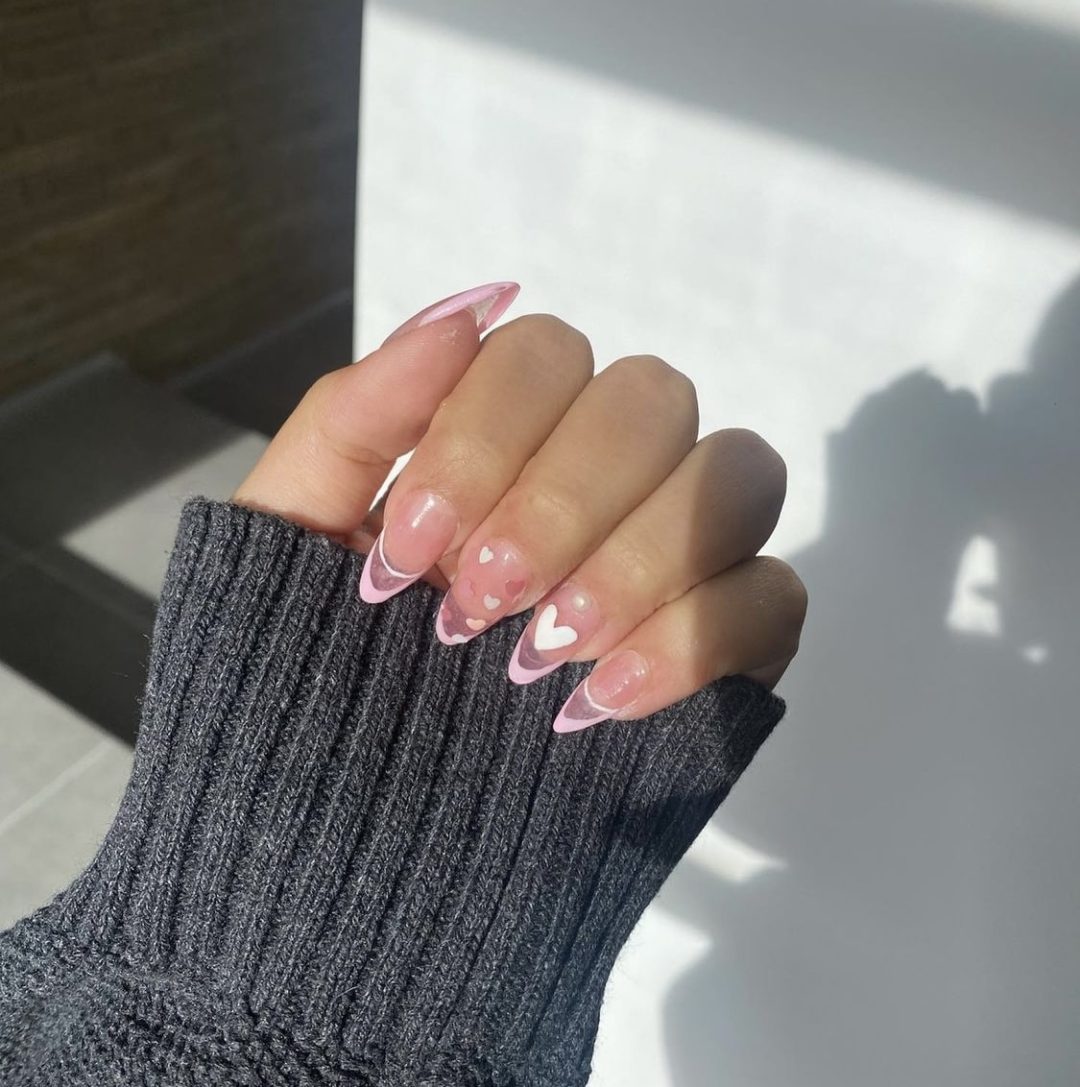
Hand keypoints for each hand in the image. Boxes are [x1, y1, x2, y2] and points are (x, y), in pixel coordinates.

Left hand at [234, 283, 805, 731]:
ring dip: (636, 559)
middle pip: (651, 399)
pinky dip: (694, 640)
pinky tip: (601, 702)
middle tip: (477, 607)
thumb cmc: (315, 667)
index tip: (411, 552)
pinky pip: (773, 596)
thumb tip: (471, 306)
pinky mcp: (731, 646)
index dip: (486, 437)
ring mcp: (681, 554)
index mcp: (507, 438)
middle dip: (561, 501)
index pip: (546, 353)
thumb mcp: (296, 539)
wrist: (351, 825)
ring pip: (736, 475)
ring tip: (539, 658)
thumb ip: (357, 416)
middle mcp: (607, 475)